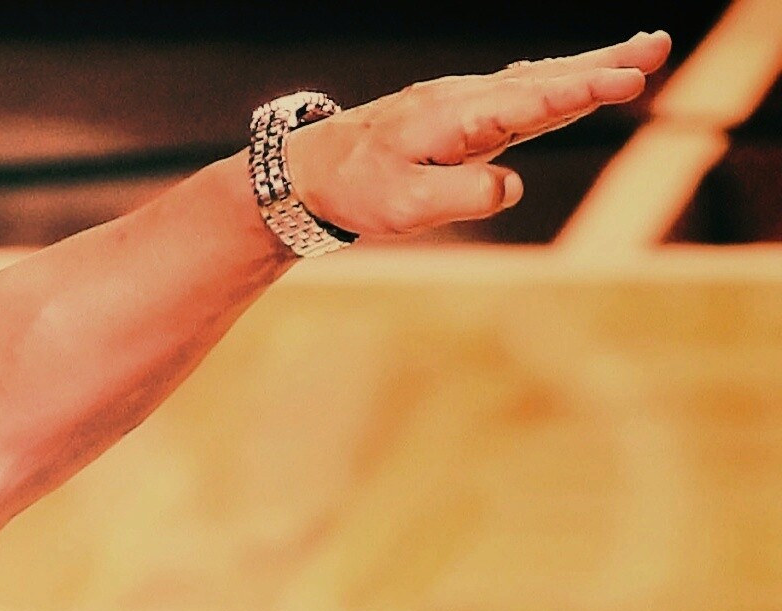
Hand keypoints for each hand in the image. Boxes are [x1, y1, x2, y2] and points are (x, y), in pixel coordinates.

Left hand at [288, 30, 672, 239]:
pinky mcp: (460, 114)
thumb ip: (462, 197)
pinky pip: (519, 90)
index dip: (580, 93)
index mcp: (454, 119)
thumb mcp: (404, 208)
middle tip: (659, 47)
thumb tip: (512, 186)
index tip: (626, 82)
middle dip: (603, 65)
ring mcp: (463, 103)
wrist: (307, 171)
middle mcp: (464, 100)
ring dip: (591, 65)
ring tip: (643, 51)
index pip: (530, 103)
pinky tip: (579, 73)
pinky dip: (557, 79)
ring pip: (537, 80)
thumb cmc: (355, 189)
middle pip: (544, 79)